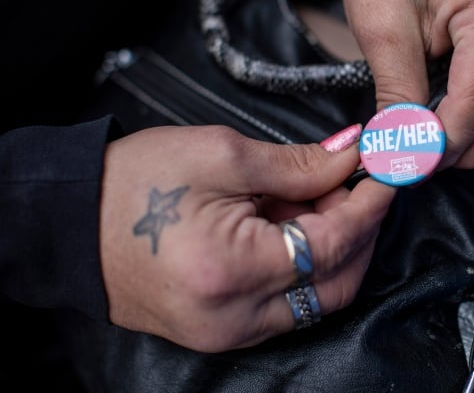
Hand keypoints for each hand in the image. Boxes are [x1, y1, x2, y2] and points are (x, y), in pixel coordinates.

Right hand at [99, 124, 394, 351]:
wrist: (70, 221)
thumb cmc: (132, 183)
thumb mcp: (220, 154)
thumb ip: (298, 164)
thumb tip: (351, 158)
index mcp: (234, 269)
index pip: (336, 242)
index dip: (371, 204)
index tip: (389, 172)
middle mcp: (236, 317)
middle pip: (338, 282)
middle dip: (360, 228)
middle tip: (353, 180)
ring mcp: (228, 332)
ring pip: (317, 298)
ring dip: (334, 247)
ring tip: (315, 196)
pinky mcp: (221, 332)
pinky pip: (286, 305)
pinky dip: (304, 265)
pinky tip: (292, 224)